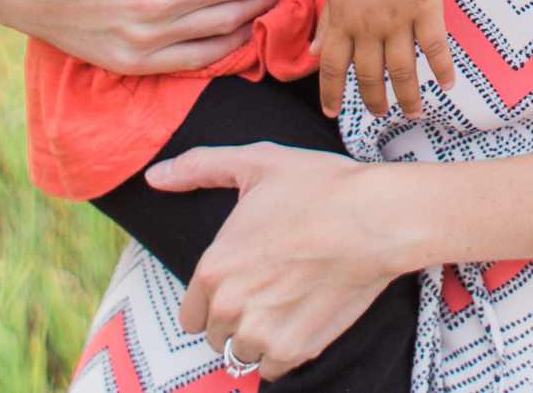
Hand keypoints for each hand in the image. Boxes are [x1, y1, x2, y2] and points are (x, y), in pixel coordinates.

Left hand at [148, 143, 406, 381]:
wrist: (376, 218)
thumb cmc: (319, 187)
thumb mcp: (255, 164)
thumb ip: (199, 169)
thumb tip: (156, 177)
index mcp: (214, 267)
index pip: (190, 315)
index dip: (211, 301)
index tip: (237, 287)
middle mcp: (230, 306)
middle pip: (217, 336)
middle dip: (236, 318)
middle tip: (267, 291)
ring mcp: (262, 332)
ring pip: (244, 353)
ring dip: (259, 338)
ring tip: (285, 306)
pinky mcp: (296, 349)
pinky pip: (273, 369)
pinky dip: (285, 352)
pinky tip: (301, 321)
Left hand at [318, 0, 453, 117]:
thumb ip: (326, 24)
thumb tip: (313, 54)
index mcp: (343, 21)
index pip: (332, 67)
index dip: (330, 93)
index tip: (332, 113)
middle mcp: (368, 26)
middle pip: (369, 75)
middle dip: (374, 101)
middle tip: (381, 113)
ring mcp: (398, 19)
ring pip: (402, 69)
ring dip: (408, 96)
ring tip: (413, 112)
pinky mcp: (425, 9)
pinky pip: (435, 46)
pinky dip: (441, 69)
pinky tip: (446, 85)